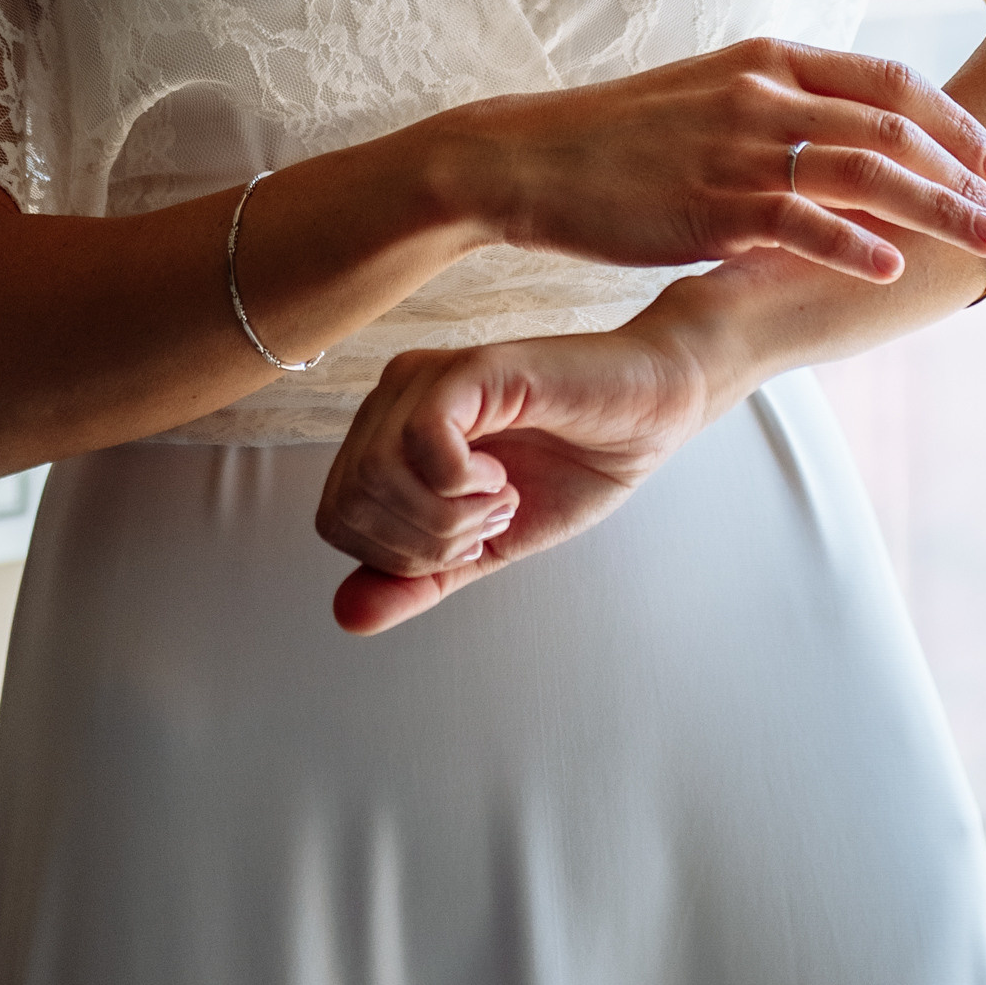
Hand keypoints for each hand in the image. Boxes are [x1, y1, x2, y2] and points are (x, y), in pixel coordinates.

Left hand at [316, 323, 711, 635]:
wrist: (649, 415)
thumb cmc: (573, 466)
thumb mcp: (485, 546)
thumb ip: (419, 578)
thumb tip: (344, 616)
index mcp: (387, 433)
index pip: (336, 519)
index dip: (399, 556)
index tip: (470, 540)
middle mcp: (394, 396)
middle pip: (349, 502)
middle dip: (425, 542)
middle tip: (490, 521)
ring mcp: (428, 377)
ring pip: (376, 474)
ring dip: (448, 515)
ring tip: (501, 498)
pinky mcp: (471, 368)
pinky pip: (422, 439)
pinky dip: (462, 483)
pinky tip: (501, 476)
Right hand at [444, 40, 985, 287]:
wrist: (528, 159)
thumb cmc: (619, 138)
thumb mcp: (708, 94)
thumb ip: (777, 105)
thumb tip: (843, 138)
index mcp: (768, 60)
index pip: (885, 82)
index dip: (952, 120)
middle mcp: (763, 95)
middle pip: (893, 128)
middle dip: (964, 174)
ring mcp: (737, 149)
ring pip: (864, 173)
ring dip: (937, 210)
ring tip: (985, 245)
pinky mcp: (709, 205)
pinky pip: (799, 222)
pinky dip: (853, 244)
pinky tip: (890, 267)